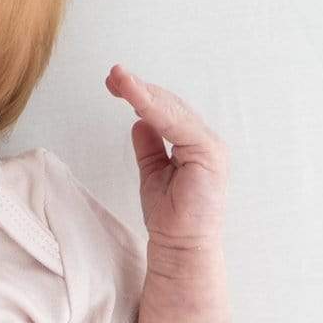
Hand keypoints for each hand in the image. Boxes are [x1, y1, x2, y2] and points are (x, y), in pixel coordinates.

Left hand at [105, 64, 228, 252]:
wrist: (181, 247)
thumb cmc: (172, 218)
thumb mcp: (153, 174)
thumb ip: (150, 148)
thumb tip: (139, 123)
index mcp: (193, 145)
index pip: (166, 113)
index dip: (141, 96)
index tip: (115, 83)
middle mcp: (205, 142)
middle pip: (170, 106)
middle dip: (140, 89)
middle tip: (113, 75)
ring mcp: (209, 146)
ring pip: (173, 111)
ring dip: (144, 92)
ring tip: (120, 79)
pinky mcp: (209, 154)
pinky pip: (178, 125)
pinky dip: (155, 108)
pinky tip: (135, 97)